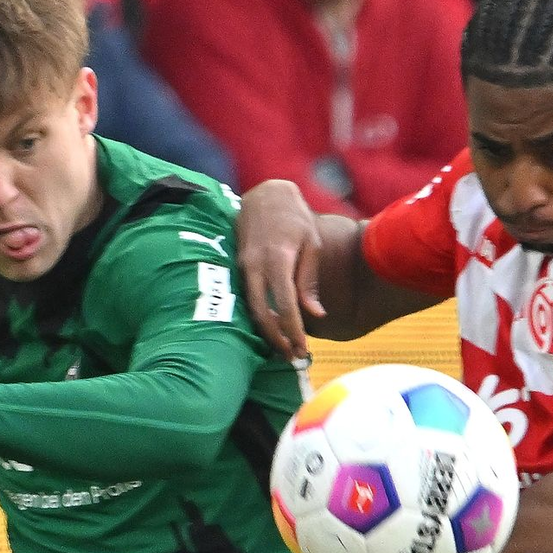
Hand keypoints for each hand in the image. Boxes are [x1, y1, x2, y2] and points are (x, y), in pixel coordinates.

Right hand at [236, 179, 324, 360]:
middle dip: (276, 339)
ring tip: (284, 349)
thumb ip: (309, 281)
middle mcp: (254, 264)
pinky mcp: (237, 268)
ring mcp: (241, 266)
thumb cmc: (294, 218)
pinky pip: (247, 299)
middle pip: (261, 312)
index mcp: (277, 257)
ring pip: (250, 309)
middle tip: (292, 357)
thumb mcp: (311, 244)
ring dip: (266, 332)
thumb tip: (315, 314)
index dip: (293, 329)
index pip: (285, 303)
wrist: (264, 195)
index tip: (302, 348)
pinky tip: (272, 330)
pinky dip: (259, 318)